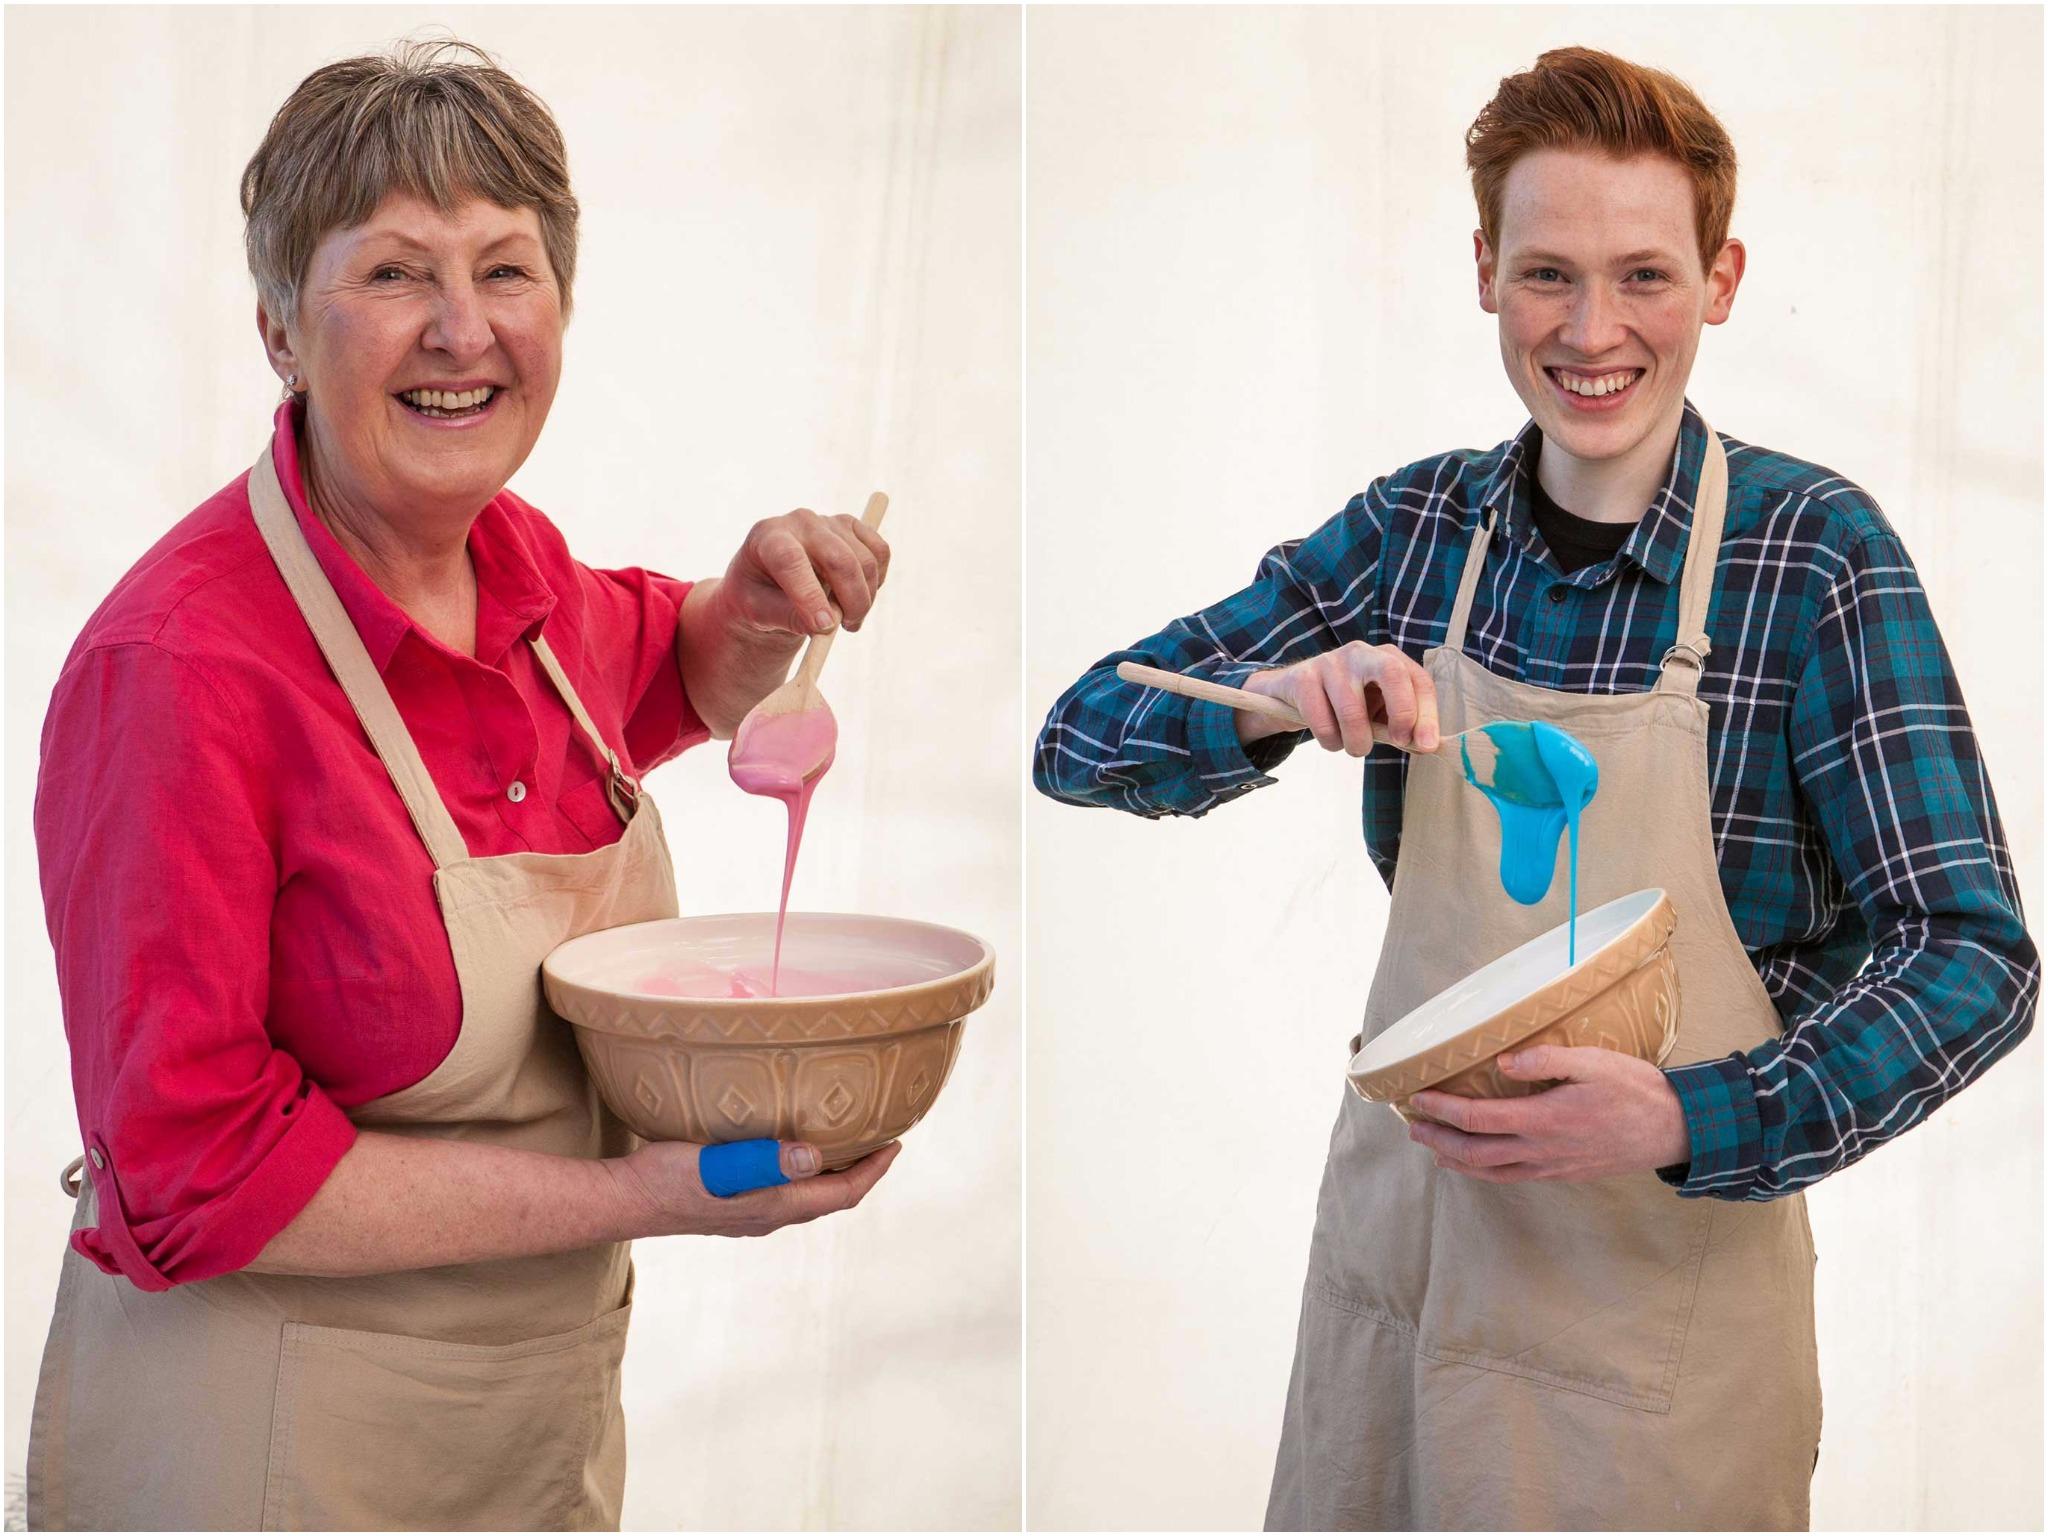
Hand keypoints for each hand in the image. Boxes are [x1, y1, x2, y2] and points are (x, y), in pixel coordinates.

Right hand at [607, 1139, 900, 1237]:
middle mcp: (769, 1214)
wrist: (624, 1200)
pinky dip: (804, 1169)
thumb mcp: (717, 1164)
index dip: (874, 1171)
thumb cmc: (667, 1179)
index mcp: (775, 1205)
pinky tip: (792, 1147)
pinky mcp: (731, 1203)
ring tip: (848, 1140)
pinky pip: (784, 1188)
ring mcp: (749, 1212)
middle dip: (861, 1170)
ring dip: (833, 1171)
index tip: (896, 1143)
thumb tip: (814, 1155)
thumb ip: (764, 1160)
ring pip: (808, 1193)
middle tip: (881, 1137)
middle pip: (831, 1196)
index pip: (842, 1193)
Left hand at [719, 508, 890, 638]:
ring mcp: (829, 521)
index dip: (810, 595)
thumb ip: (788, 617)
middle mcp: (800, 521)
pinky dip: (877, 580)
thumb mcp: (760, 613)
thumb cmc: (760, 596)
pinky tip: (859, 594)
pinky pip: (880, 552)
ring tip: (848, 619)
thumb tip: (825, 625)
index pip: (790, 561)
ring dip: (865, 598)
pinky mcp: (852, 526)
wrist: (771, 579)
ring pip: (865, 560)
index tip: (824, 627)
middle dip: (851, 601)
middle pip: (839, 559)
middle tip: (848, 628)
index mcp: (767, 537)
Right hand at [1241, 640, 1438, 752]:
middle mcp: (1361, 653)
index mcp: (1388, 658)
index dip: (1427, 714)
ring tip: (1355, 748)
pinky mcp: (1303, 678)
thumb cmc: (1347, 705)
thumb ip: (1402, 727)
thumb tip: (1426, 745)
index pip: (1418, 680)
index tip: (1426, 745)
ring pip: (1352, 710)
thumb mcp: (1378, 713)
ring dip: (1357, 742)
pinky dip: (1330, 741)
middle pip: (1392, 673)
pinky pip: (1322, 721)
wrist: (1295, 694)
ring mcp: (1330, 662)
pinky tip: (1331, 739)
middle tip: (1398, 742)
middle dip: (1402, 712)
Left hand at [1405, 1045, 1690, 1182]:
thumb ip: (1545, 1059)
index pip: (1477, 1118)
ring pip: (1492, 1173)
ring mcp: (1552, 1166)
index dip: (1442, 1110)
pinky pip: (1514, 1178)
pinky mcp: (1564, 1173)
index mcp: (1543, 1120)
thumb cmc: (1635, 1090)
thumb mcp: (1593, 1061)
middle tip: (1411, 1129)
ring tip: (1432, 1149)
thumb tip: (1502, 1060)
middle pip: (1474, 1154)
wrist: (1676, 1130)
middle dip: (1438, 1141)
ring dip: (1456, 1161)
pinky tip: (1478, 1164)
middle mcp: (1541, 1150)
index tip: (1417, 1098)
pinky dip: (1486, 1172)